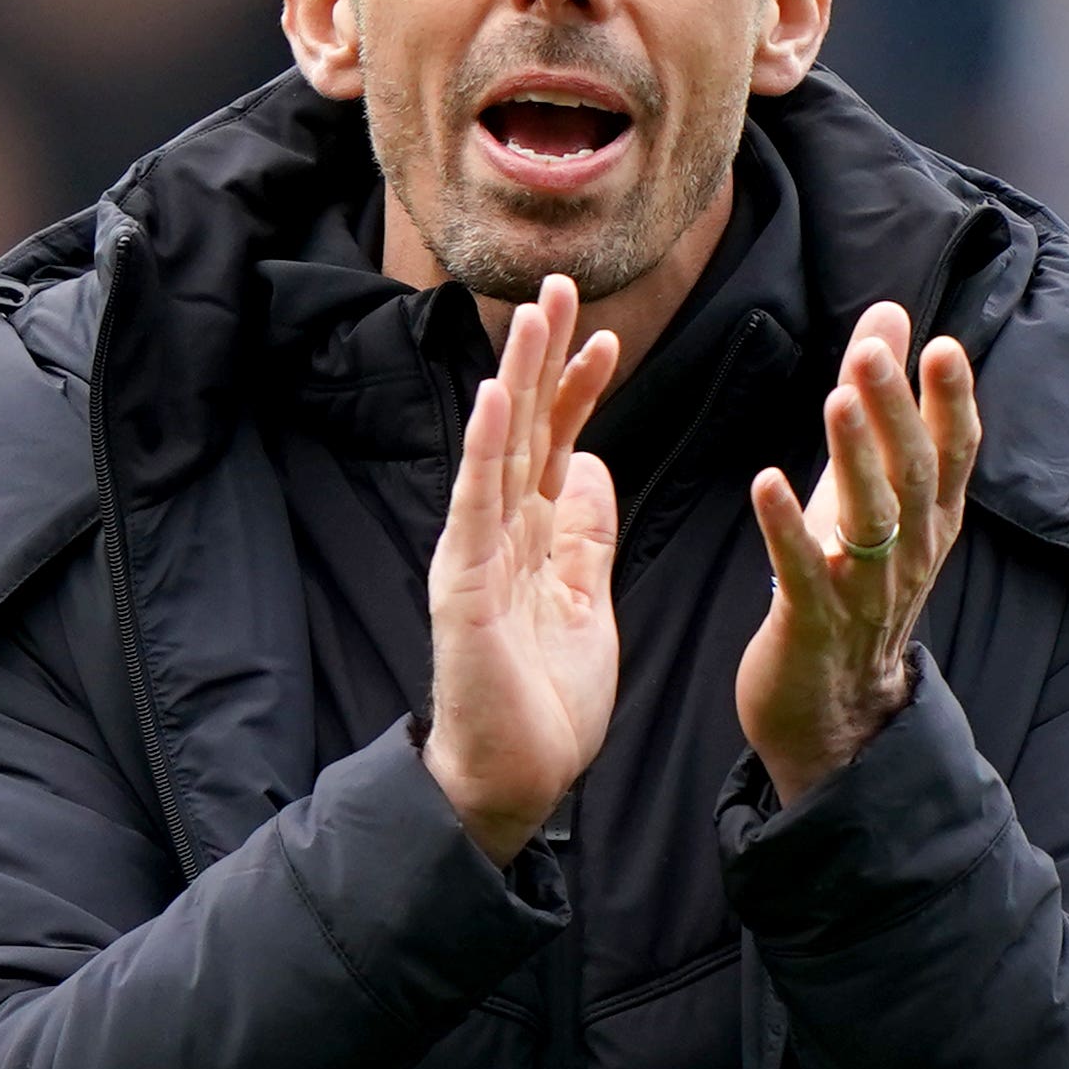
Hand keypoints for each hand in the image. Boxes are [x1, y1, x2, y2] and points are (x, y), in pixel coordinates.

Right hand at [424, 277, 621, 865]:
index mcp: (531, 539)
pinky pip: (474, 504)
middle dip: (543, 357)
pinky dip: (484, 449)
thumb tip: (596, 467)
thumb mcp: (586, 604)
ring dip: (514, 379)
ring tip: (530, 314)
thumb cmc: (545, 706)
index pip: (556, 446)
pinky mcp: (460, 585)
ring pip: (496, 450)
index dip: (579, 390)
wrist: (512, 782)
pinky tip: (495, 398)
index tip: (609, 339)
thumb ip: (587, 537)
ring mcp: (474, 554)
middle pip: (524, 429)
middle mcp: (496, 534)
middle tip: (561, 286)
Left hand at [739, 301, 981, 801]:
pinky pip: (803, 570)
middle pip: (911, 473)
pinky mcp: (813, 621)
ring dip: (852, 457)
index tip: (943, 347)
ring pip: (869, 518)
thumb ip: (883, 404)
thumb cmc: (854, 581)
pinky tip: (766, 482)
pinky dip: (787, 526)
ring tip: (834, 400)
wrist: (835, 706)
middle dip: (893, 410)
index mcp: (932, 519)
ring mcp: (865, 590)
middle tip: (870, 352)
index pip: (954, 452)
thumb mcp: (875, 491)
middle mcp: (909, 551)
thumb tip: (891, 315)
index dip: (951, 401)